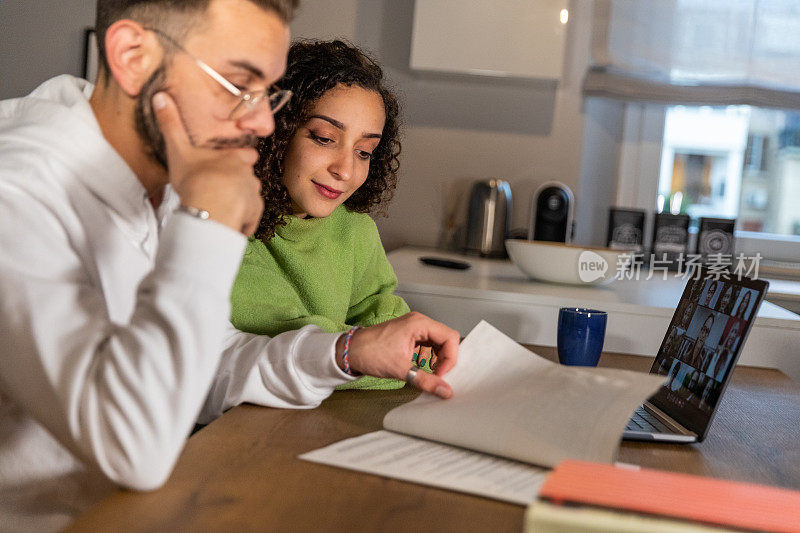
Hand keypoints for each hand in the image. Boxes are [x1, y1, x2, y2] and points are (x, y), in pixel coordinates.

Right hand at [153, 92, 263, 234]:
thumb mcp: (179, 149)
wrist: (209, 208)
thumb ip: (171, 124)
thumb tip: (160, 96)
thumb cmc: (195, 179)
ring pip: (249, 198)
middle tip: (220, 189)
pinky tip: (224, 221)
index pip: (247, 155)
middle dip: (239, 183)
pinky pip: (249, 219)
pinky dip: (240, 222)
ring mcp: (254, 196)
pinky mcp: (254, 215)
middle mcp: (250, 175)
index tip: (232, 162)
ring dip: (239, 203)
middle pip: (249, 177)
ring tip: (220, 207)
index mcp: (236, 158)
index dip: (241, 159)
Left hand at [337, 312, 458, 398]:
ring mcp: (414, 328)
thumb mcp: (400, 369)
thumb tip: (445, 390)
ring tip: (431, 374)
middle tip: (438, 376)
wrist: (350, 352)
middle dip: (446, 360)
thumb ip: (425, 380)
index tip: (441, 375)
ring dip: (438, 359)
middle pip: (446, 339)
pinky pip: (428, 345)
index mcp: (419, 323)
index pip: (450, 337)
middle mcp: (419, 322)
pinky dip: (430, 358)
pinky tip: (423, 369)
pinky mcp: (409, 336)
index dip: (450, 358)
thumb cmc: (369, 353)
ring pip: (438, 343)